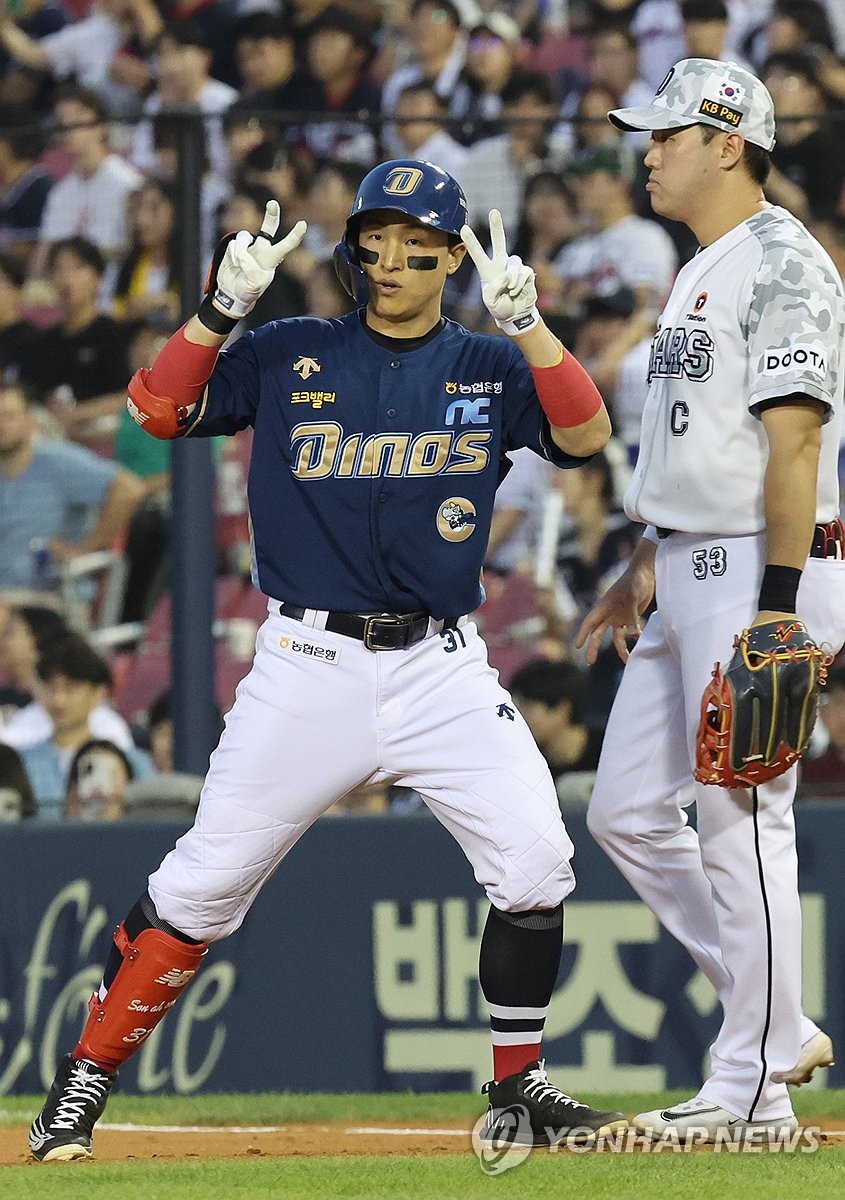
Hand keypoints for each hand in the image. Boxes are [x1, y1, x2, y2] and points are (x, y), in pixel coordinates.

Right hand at [209, 201, 306, 319]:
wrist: (230, 292)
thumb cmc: (247, 291)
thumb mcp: (254, 285)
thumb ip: (251, 270)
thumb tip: (244, 255)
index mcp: (272, 260)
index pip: (286, 246)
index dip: (295, 235)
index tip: (303, 224)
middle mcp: (262, 249)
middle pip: (269, 227)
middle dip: (271, 215)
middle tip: (273, 203)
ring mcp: (249, 246)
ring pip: (243, 240)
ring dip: (239, 253)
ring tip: (239, 267)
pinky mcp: (235, 246)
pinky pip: (233, 244)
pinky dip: (232, 255)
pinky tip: (233, 265)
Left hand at [460, 209, 538, 334]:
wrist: (518, 315)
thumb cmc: (501, 308)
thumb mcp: (491, 303)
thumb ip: (494, 289)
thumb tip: (506, 275)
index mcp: (487, 271)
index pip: (478, 254)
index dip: (471, 241)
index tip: (463, 227)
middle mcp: (501, 265)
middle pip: (499, 242)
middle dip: (497, 226)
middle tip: (494, 211)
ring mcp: (514, 267)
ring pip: (514, 265)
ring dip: (512, 281)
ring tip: (510, 292)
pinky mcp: (527, 272)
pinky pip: (524, 273)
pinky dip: (520, 285)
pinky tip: (517, 292)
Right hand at [575, 560, 654, 664]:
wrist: (645, 573)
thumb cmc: (634, 581)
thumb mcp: (632, 596)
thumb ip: (631, 615)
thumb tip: (632, 633)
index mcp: (603, 606)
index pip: (589, 622)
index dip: (582, 634)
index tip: (577, 646)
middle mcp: (608, 613)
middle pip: (597, 634)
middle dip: (593, 648)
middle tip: (590, 662)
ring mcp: (619, 616)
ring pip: (616, 637)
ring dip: (621, 648)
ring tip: (627, 660)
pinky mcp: (630, 617)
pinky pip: (630, 632)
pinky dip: (634, 638)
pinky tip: (640, 645)